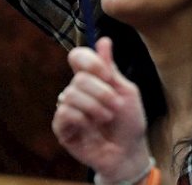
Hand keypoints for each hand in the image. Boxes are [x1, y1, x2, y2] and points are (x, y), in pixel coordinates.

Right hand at [52, 38, 151, 181]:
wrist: (128, 152)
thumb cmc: (129, 122)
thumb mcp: (126, 92)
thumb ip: (112, 69)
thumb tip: (103, 40)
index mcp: (92, 79)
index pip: (78, 57)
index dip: (89, 61)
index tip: (106, 73)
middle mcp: (77, 91)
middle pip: (78, 78)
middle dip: (102, 92)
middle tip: (116, 106)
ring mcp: (69, 109)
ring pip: (70, 95)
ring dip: (94, 106)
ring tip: (107, 118)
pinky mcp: (62, 128)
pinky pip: (64, 113)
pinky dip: (81, 118)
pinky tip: (91, 126)